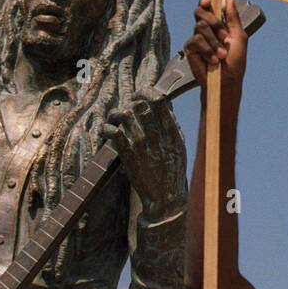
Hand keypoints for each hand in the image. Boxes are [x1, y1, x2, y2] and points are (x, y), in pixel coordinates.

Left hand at [102, 88, 186, 219]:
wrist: (165, 196)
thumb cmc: (172, 170)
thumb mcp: (179, 146)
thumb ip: (173, 126)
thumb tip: (166, 106)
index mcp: (171, 131)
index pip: (159, 100)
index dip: (147, 92)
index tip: (140, 94)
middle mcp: (156, 135)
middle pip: (139, 105)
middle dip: (130, 102)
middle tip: (127, 109)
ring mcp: (141, 145)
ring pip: (124, 115)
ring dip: (116, 113)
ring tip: (114, 119)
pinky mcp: (128, 155)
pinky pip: (113, 133)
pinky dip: (107, 128)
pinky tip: (108, 131)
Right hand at [184, 0, 247, 101]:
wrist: (227, 80)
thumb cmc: (235, 60)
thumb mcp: (238, 36)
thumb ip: (233, 17)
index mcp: (217, 23)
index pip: (207, 6)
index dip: (206, 1)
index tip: (209, 0)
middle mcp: (205, 28)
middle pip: (200, 11)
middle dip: (213, 21)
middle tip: (224, 36)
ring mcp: (197, 37)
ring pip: (200, 26)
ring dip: (214, 41)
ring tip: (222, 55)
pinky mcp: (190, 48)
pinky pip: (196, 40)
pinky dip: (207, 50)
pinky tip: (213, 61)